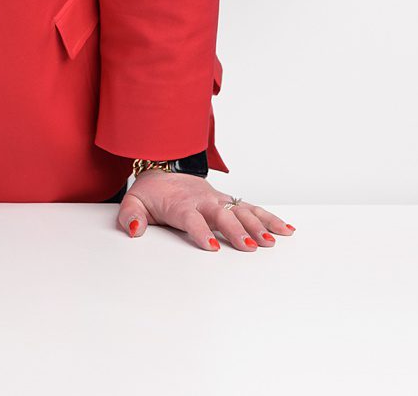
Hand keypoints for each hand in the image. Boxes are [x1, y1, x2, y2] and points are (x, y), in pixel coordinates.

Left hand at [118, 171, 293, 251]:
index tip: (212, 247)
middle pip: (223, 215)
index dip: (201, 232)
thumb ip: (131, 216)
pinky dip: (270, 218)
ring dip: (259, 225)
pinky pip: (252, 209)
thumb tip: (134, 231)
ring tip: (273, 241)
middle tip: (249, 247)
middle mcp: (204, 201)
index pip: (192, 219)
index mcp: (182, 204)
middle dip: (237, 231)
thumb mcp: (134, 201)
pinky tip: (286, 230)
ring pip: (243, 211)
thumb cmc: (152, 192)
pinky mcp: (229, 202)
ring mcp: (220, 201)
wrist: (164, 169)